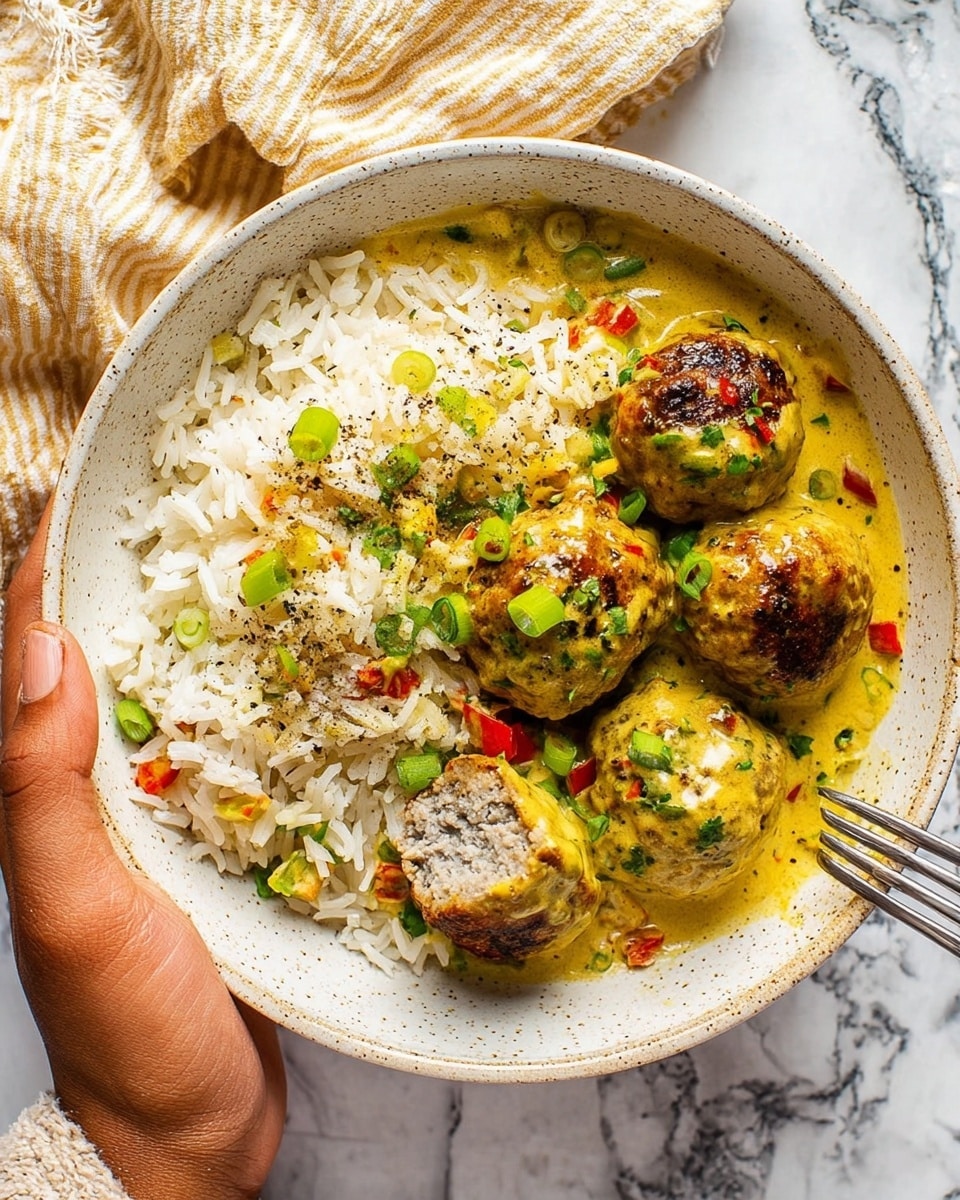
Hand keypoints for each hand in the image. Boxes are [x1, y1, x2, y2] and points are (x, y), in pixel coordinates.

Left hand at [0, 508, 285, 1199]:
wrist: (186, 1136)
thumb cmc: (128, 1033)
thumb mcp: (74, 911)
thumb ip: (39, 787)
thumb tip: (44, 644)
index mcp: (48, 791)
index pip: (36, 647)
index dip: (56, 560)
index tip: (101, 482)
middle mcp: (102, 789)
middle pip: (116, 656)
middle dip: (146, 575)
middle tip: (208, 502)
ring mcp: (168, 816)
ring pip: (187, 697)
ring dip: (218, 630)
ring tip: (275, 562)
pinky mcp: (228, 845)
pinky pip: (245, 752)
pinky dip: (271, 702)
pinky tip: (318, 675)